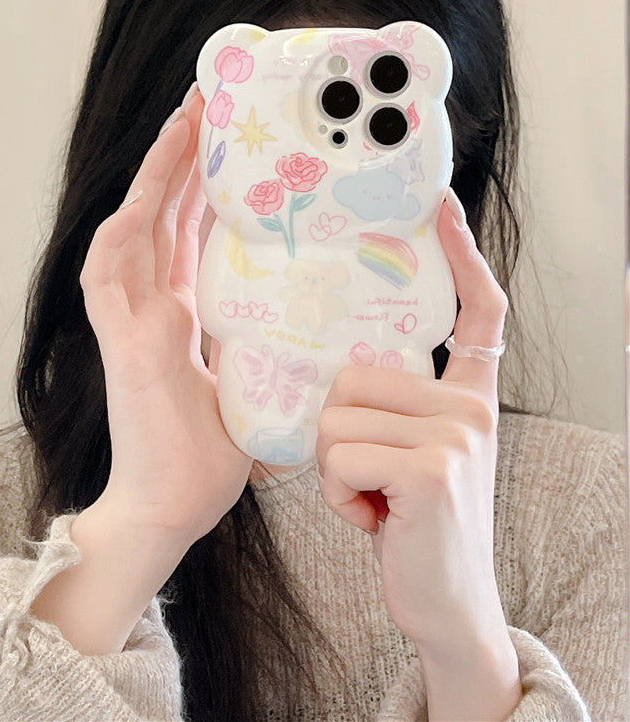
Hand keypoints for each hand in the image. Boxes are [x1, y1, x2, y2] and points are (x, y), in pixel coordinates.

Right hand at [79, 87, 251, 545]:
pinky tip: (140, 200)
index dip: (205, 187)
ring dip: (154, 179)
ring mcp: (132, 324)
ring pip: (135, 232)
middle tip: (208, 102)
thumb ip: (270, 351)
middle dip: (184, 159)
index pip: (191, 235)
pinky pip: (107, 279)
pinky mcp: (121, 346)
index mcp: (181, 317)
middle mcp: (154, 309)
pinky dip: (120, 238)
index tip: (228, 145)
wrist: (171, 509)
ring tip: (182, 125)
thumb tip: (320, 332)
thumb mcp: (252, 387)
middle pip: (166, 216)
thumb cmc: (209, 460)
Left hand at [316, 195, 509, 653]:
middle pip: (352, 376)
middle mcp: (471, 406)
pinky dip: (339, 495)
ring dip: (334, 467)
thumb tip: (342, 368)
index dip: (460, 254)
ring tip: (372, 498)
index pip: (476, 310)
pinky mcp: (431, 468)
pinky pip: (338, 455)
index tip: (441, 206)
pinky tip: (375, 519)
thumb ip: (391, 406)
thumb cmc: (413, 523)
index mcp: (468, 396)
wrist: (446, 603)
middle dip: (336, 431)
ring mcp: (456, 434)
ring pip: (336, 417)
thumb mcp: (409, 454)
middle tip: (366, 474)